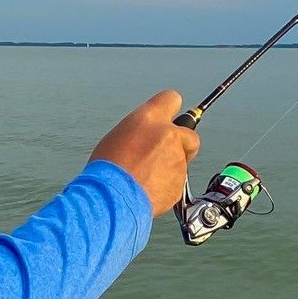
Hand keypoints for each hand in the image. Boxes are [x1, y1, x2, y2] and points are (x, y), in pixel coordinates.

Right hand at [90, 90, 201, 215]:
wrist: (113, 198)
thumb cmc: (108, 169)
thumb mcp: (118, 137)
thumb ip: (141, 132)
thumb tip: (148, 137)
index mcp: (150, 118)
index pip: (172, 99)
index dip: (171, 110)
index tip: (169, 119)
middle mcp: (168, 135)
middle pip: (189, 134)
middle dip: (181, 143)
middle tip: (164, 153)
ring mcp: (177, 159)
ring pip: (182, 161)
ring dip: (170, 167)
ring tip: (145, 177)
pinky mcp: (180, 182)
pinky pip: (177, 182)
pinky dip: (167, 185)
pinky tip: (148, 189)